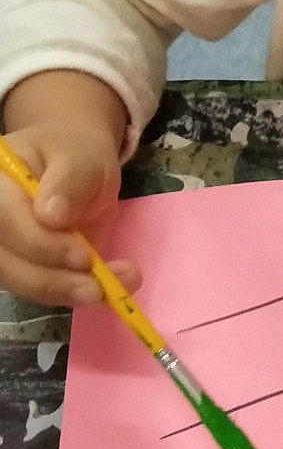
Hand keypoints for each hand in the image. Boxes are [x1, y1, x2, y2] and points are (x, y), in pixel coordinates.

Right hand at [0, 120, 140, 308]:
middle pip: (4, 260)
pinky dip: (70, 293)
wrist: (76, 165)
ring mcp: (3, 244)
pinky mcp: (20, 266)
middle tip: (97, 288)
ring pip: (18, 281)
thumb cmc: (75, 155)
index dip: (39, 244)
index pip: (5, 220)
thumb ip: (69, 181)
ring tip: (107, 290)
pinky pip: (38, 289)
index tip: (82, 256)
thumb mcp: (82, 157)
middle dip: (51, 279)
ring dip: (62, 292)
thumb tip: (51, 216)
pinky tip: (105, 289)